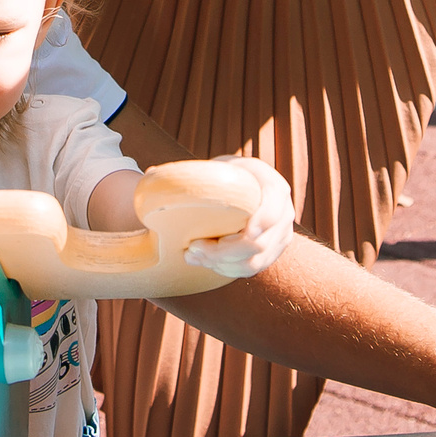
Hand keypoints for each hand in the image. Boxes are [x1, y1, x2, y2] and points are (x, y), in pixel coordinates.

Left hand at [185, 155, 294, 276]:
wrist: (245, 187)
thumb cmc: (227, 174)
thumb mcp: (218, 166)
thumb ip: (192, 172)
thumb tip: (151, 172)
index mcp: (273, 186)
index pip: (273, 210)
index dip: (258, 223)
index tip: (230, 234)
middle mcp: (284, 212)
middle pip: (258, 244)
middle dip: (222, 252)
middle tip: (192, 248)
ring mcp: (281, 235)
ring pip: (254, 262)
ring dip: (221, 264)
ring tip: (193, 256)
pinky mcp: (273, 252)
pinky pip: (253, 270)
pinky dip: (228, 270)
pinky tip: (207, 263)